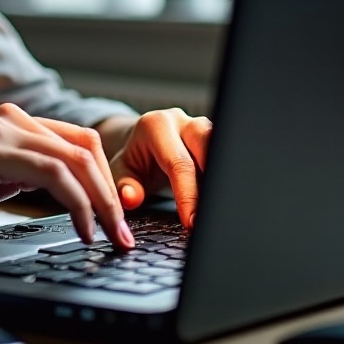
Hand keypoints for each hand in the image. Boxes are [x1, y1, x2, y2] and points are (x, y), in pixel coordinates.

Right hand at [0, 103, 134, 247]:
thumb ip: (19, 173)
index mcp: (13, 121)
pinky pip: (52, 173)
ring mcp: (2, 129)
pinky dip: (76, 202)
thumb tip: (56, 192)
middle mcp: (13, 117)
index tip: (114, 216)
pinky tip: (80, 228)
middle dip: (113, 194)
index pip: (78, 143)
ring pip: (77, 159)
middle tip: (124, 232)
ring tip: (111, 236)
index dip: (105, 179)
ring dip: (103, 202)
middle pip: (87, 149)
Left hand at [100, 108, 211, 228]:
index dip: (188, 195)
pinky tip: (218, 198)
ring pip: (221, 148)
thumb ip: (124, 185)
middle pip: (208, 146)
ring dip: (221, 177)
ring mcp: (199, 126)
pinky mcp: (212, 136)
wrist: (141, 142)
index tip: (191, 221)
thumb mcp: (121, 171)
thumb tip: (131, 198)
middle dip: (212, 182)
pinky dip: (221, 175)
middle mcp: (181, 121)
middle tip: (209, 216)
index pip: (179, 163)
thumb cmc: (133, 158)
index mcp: (156, 126)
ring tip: (216, 208)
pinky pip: (222, 154)